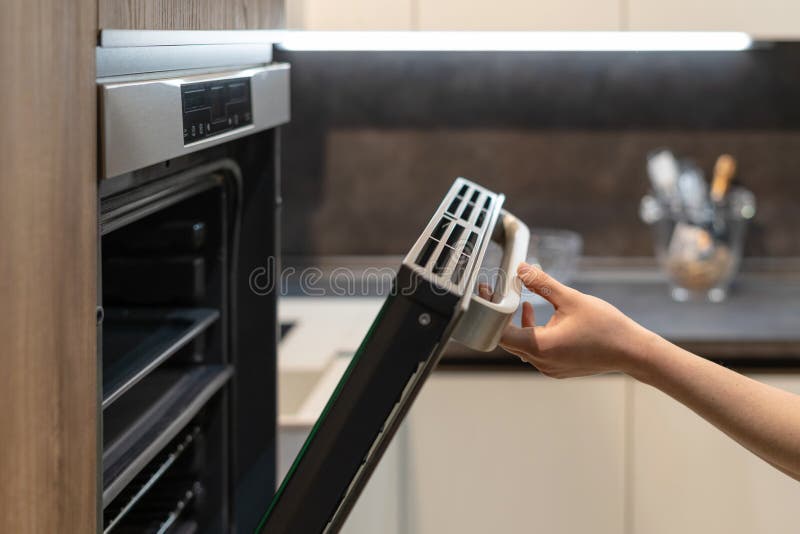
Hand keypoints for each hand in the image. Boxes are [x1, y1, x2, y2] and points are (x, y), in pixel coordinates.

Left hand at [498, 263, 656, 377]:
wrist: (633, 351)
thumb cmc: (606, 326)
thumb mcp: (571, 299)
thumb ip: (542, 284)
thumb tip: (520, 269)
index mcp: (541, 347)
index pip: (500, 333)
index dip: (490, 313)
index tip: (486, 295)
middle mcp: (541, 362)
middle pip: (508, 340)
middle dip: (501, 315)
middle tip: (494, 293)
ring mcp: (549, 367)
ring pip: (521, 345)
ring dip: (517, 324)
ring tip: (520, 301)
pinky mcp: (557, 367)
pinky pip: (534, 350)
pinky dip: (530, 333)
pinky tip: (535, 313)